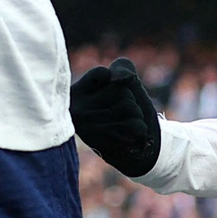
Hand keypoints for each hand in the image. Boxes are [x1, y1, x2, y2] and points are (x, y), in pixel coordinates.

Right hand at [69, 57, 161, 175]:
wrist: (132, 150)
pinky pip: (137, 126)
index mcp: (75, 95)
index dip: (116, 81)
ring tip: (125, 124)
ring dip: (137, 115)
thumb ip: (122, 67)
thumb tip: (121, 79)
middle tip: (121, 114)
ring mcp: (90, 131)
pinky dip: (141, 130)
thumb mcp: (123, 82)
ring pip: (129, 106)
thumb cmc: (126, 110)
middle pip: (120, 91)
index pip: (102, 73)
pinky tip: (130, 136)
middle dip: (130, 100)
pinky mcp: (108, 146)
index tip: (113, 93)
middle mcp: (77, 113)